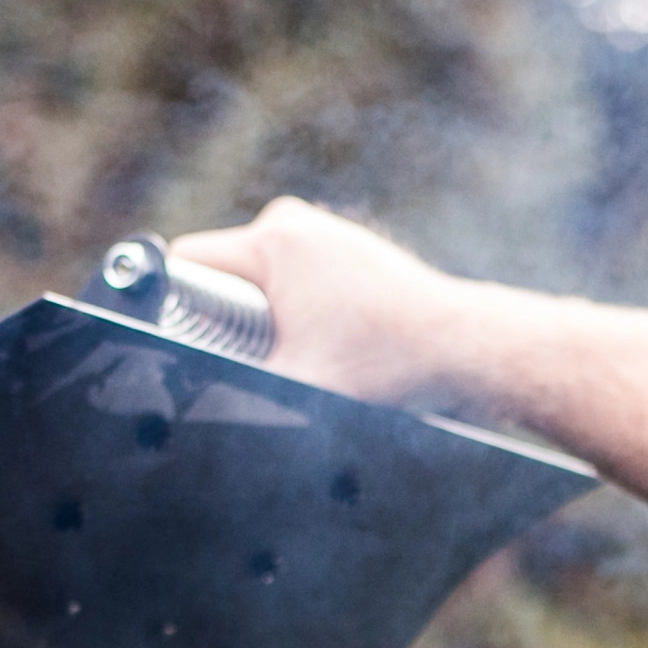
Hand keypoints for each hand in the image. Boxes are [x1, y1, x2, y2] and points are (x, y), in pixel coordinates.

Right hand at [171, 197, 647, 498]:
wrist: (473, 355)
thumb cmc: (392, 367)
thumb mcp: (298, 390)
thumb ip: (234, 394)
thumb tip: (183, 423)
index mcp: (273, 239)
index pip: (184, 267)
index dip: (173, 315)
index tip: (181, 356)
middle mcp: (297, 224)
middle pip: (222, 281)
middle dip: (225, 329)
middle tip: (251, 372)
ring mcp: (327, 237)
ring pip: (261, 292)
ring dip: (266, 331)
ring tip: (297, 367)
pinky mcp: (351, 259)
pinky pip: (297, 294)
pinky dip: (299, 326)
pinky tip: (325, 358)